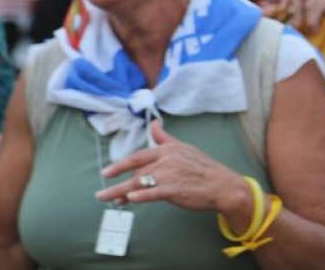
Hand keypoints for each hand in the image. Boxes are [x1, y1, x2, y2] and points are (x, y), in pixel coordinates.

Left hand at [96, 121, 248, 216]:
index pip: (138, 156)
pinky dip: (141, 196)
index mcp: (168, 150)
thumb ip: (165, 139)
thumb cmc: (203, 168)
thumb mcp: (184, 148)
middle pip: (136, 172)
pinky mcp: (176, 190)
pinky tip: (130, 199)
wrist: (223, 185)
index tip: (106, 172)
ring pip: (140, 184)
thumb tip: (155, 123)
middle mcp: (167, 160)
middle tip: (101, 193)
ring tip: (108, 200)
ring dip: (121, 193)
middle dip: (116, 182)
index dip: (120, 164)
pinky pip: (154, 193)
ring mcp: (171, 175)